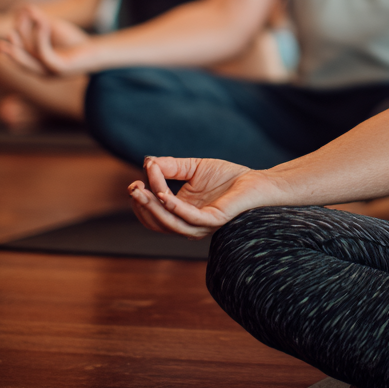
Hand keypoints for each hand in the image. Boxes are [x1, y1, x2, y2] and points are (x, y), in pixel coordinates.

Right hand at [0, 6, 89, 74]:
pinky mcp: (61, 68)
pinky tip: (40, 24)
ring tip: (10, 32)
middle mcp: (44, 73)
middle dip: (8, 52)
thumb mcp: (54, 32)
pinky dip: (39, 39)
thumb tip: (26, 8)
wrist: (100, 51)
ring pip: (29, 62)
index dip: (9, 50)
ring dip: (19, 46)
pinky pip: (44, 54)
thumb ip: (38, 24)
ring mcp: (52, 72)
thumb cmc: (78, 42)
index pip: (21, 59)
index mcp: (41, 67)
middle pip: (21, 63)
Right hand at [128, 155, 274, 238]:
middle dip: (142, 206)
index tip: (133, 183)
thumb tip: (148, 162)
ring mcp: (200, 225)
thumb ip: (171, 166)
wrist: (255, 181)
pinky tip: (163, 194)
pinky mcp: (213, 221)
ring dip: (152, 207)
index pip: (154, 213)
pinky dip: (173, 207)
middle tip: (133, 188)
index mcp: (182, 213)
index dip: (141, 201)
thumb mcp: (193, 168)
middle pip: (157, 222)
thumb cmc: (227, 176)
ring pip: (169, 223)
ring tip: (141, 190)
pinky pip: (188, 217)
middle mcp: (189, 224)